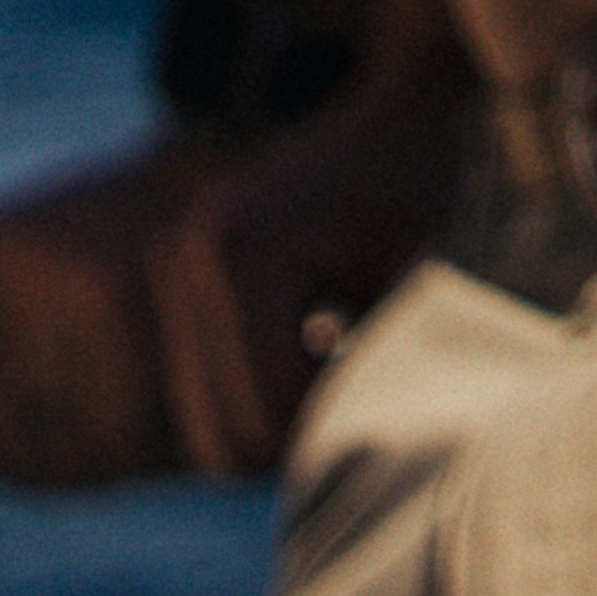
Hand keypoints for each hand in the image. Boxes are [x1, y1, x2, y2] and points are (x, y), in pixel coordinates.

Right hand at [0, 0, 471, 490]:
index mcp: (237, 253)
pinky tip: (315, 339)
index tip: (391, 363)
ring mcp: (169, 270)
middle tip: (369, 367)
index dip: (341, 419)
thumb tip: (336, 483)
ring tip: (343, 350)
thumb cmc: (426, 190)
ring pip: (214, 434)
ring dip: (285, 417)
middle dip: (305, 431)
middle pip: (225, 444)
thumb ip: (375, 384)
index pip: (268, 422)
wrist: (404, 112)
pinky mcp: (176, 286)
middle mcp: (181, 259)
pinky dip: (266, 395)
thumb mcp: (419, 287)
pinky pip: (209, 402)